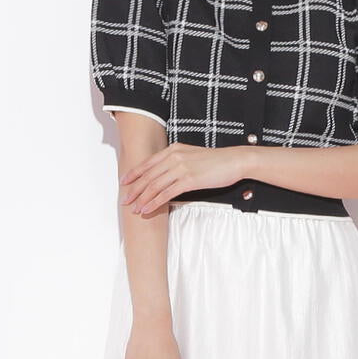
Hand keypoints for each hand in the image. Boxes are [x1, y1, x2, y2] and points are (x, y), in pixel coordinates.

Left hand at [120, 143, 249, 215]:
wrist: (233, 161)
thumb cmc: (215, 161)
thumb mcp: (192, 156)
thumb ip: (177, 161)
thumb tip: (166, 174)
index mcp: (173, 149)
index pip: (148, 163)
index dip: (134, 174)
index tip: (124, 183)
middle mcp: (174, 156)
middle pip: (148, 176)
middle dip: (134, 189)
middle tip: (124, 200)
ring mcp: (181, 168)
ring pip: (154, 186)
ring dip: (142, 199)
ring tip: (134, 209)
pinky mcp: (189, 180)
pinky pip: (166, 193)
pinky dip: (154, 203)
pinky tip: (147, 209)